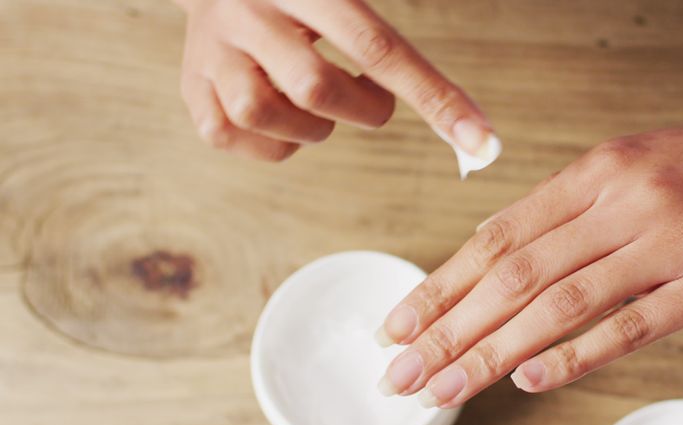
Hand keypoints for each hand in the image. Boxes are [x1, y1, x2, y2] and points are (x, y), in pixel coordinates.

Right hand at [175, 0, 495, 160]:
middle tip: (369, 101)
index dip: (435, 99)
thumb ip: (394, 47)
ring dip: (311, 128)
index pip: (380, 48)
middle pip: (314, 86)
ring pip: (266, 113)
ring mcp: (213, 50)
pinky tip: (282, 117)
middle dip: (361, 109)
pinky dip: (274, 143)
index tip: (482, 143)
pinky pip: (233, 137)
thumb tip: (474, 128)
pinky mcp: (190, 88)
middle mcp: (250, 11)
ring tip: (316, 104)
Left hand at [374, 102, 682, 407]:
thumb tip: (516, 256)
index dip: (443, 283)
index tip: (402, 322)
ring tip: (446, 390)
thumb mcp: (648, 163)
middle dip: (448, 327)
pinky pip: (630, 325)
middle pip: (514, 273)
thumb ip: (584, 207)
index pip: (500, 233)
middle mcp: (625, 200)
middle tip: (402, 370)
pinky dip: (575, 356)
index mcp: (602, 168)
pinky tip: (531, 380)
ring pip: (559, 303)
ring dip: (492, 352)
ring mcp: (669, 242)